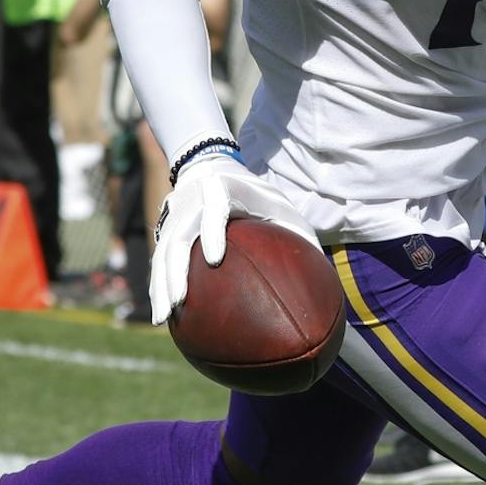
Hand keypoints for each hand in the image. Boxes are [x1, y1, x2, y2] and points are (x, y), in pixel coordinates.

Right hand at [148, 148, 320, 324]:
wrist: (209, 164)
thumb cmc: (256, 192)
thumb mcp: (280, 205)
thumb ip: (298, 234)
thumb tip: (326, 278)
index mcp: (223, 190)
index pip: (215, 210)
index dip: (212, 232)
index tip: (214, 259)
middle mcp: (193, 202)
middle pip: (178, 237)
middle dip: (176, 271)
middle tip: (181, 302)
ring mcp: (175, 216)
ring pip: (163, 253)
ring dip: (161, 286)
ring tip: (163, 319)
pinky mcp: (165, 229)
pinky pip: (160, 260)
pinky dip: (159, 285)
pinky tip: (164, 314)